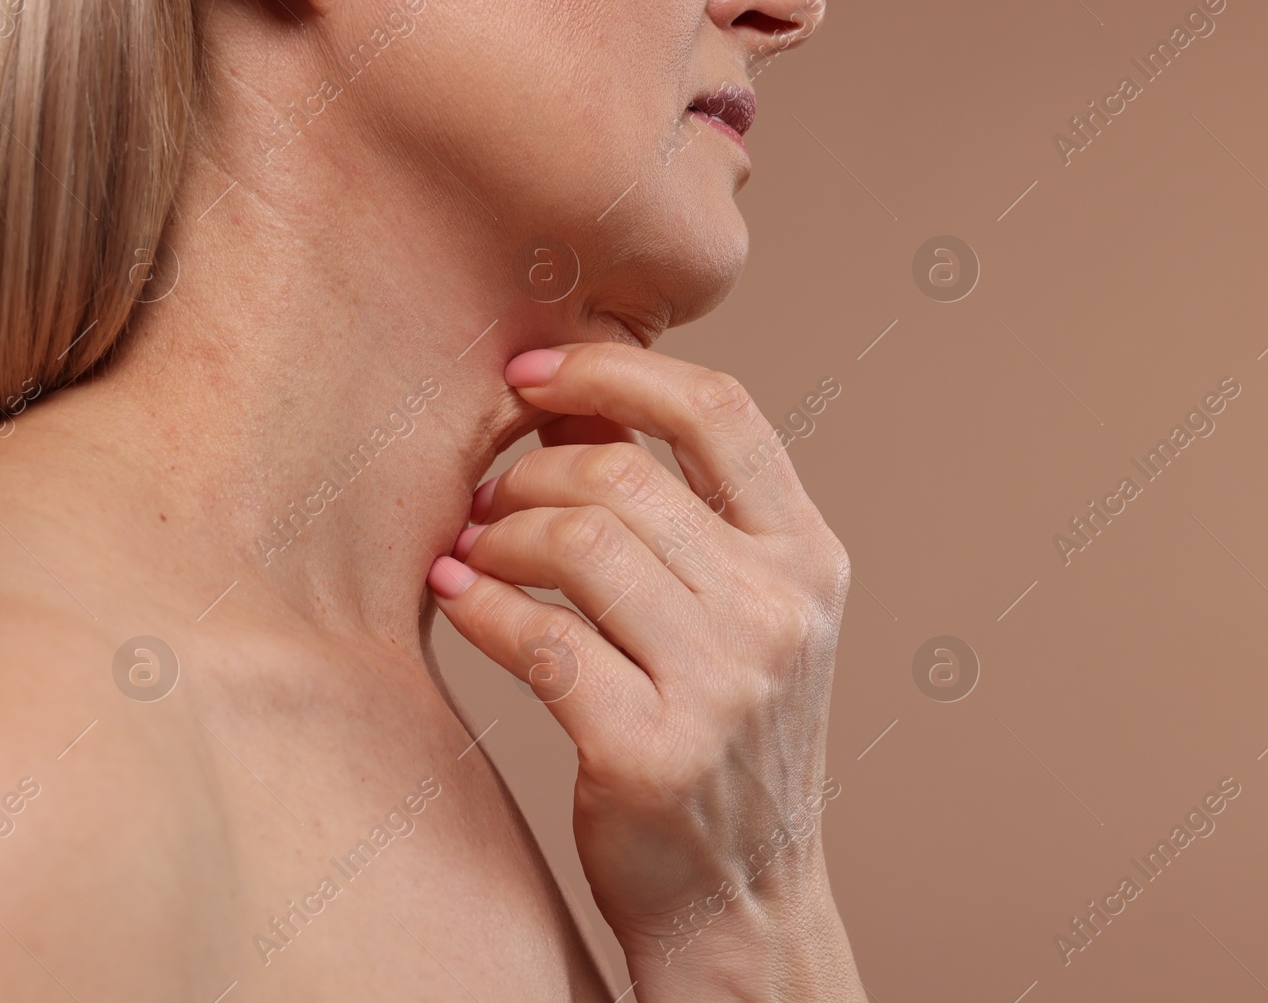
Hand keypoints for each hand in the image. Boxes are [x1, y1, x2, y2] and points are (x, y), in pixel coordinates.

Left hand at [426, 342, 854, 988]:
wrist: (742, 896)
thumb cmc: (727, 740)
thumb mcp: (747, 617)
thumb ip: (687, 519)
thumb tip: (573, 405)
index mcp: (810, 559)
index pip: (722, 412)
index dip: (615, 371)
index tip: (532, 375)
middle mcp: (781, 611)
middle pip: (625, 475)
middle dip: (529, 472)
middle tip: (487, 497)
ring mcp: (725, 685)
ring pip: (579, 545)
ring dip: (500, 537)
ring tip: (474, 551)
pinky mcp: (652, 752)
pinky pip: (539, 639)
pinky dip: (480, 608)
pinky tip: (458, 601)